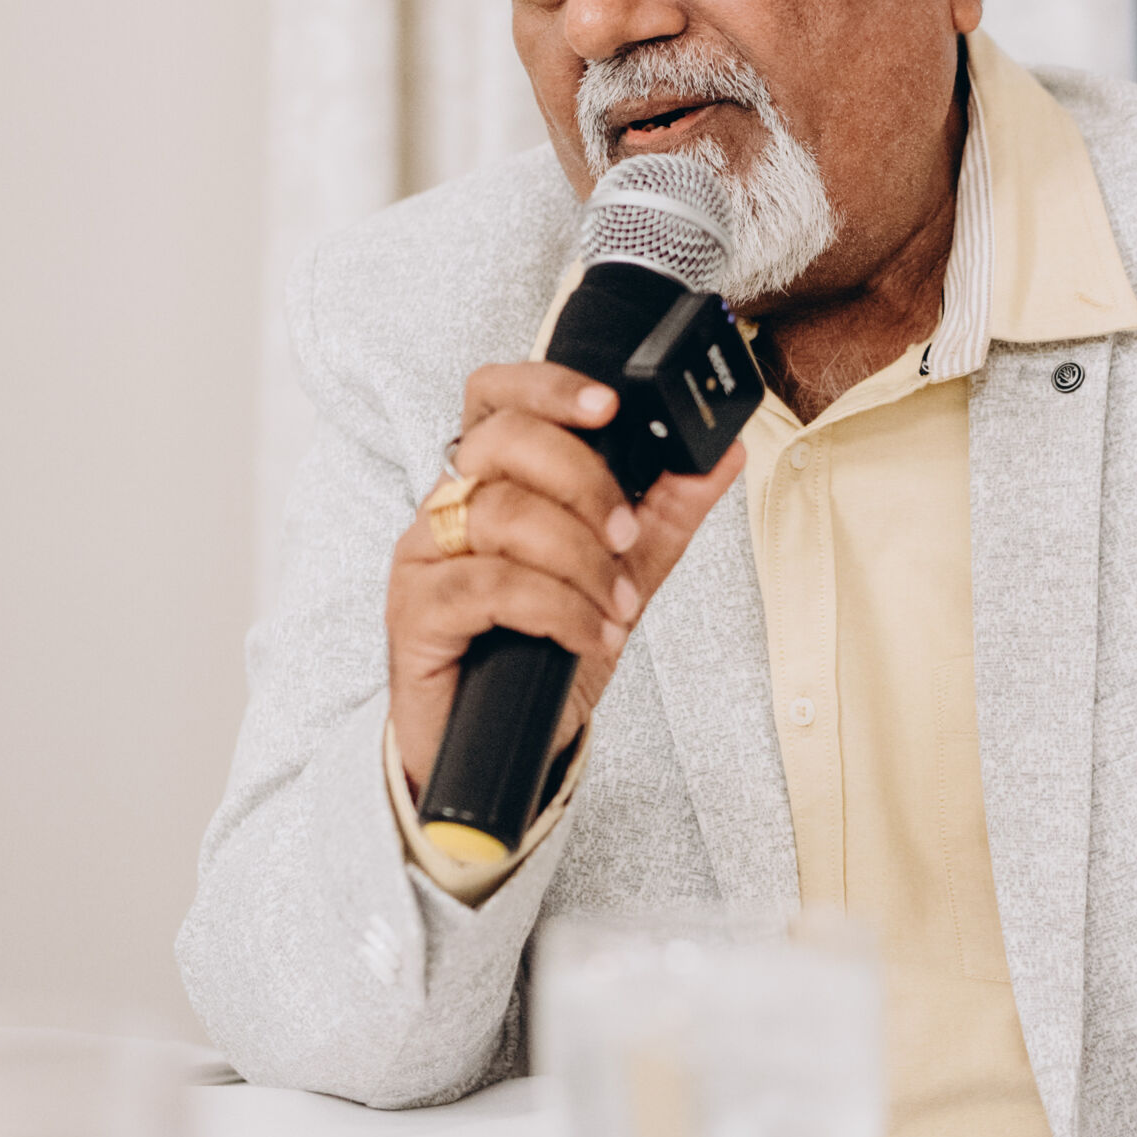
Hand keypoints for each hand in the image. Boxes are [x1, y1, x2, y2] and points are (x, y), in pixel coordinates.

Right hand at [386, 361, 745, 799]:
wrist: (500, 750)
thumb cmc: (541, 652)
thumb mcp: (619, 577)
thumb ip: (664, 516)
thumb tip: (722, 457)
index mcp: (493, 480)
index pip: (498, 395)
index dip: (549, 386)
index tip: (609, 406)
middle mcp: (451, 505)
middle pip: (504, 442)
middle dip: (584, 483)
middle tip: (626, 537)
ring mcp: (426, 554)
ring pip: (504, 515)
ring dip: (580, 562)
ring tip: (615, 608)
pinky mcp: (414, 609)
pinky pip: (490, 585)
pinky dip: (557, 610)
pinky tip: (589, 636)